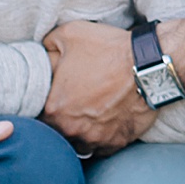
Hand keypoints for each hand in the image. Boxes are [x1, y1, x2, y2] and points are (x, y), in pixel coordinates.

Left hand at [42, 21, 154, 153]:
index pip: (36, 116)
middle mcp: (71, 129)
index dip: (43, 107)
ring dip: (80, 134)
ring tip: (88, 118)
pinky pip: (102, 149)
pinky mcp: (116, 143)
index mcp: (54, 108)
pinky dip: (101, 139)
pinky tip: (105, 124)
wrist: (149, 65)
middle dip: (61, 121)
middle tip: (72, 106)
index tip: (53, 98)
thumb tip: (41, 55)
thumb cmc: (108, 50)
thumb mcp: (68, 34)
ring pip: (79, 144)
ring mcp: (94, 139)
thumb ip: (47, 46)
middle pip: (57, 133)